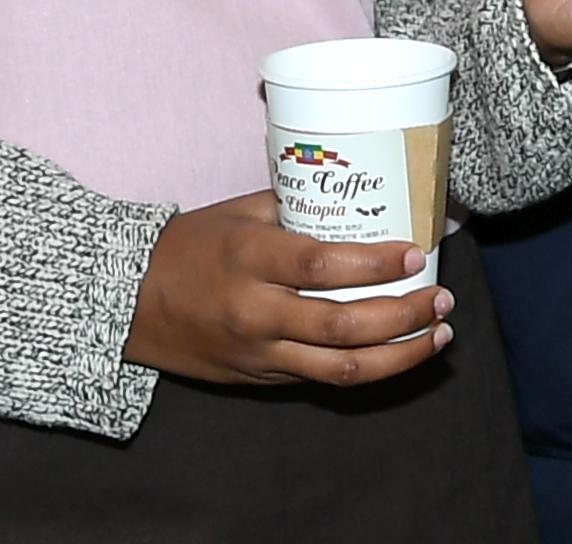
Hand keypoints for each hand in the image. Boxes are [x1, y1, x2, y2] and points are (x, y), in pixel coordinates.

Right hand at [123, 191, 446, 387]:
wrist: (129, 304)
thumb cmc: (191, 247)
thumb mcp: (239, 213)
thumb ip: (298, 205)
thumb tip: (363, 190)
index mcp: (250, 259)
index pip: (322, 265)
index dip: (375, 264)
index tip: (416, 253)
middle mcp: (255, 312)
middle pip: (342, 325)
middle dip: (404, 315)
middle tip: (442, 298)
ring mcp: (258, 353)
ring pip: (341, 368)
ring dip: (400, 355)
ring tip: (439, 335)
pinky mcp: (260, 380)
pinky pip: (321, 379)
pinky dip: (367, 369)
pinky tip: (399, 353)